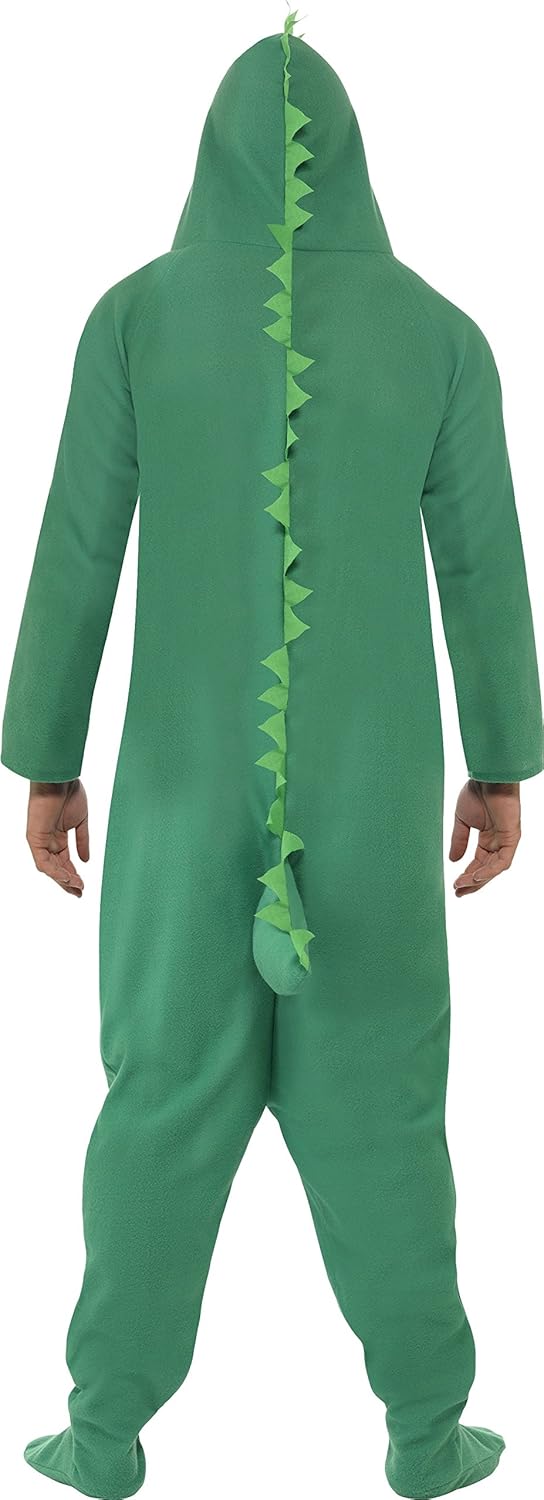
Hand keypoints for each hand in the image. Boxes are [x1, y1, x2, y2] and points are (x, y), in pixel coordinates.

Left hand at [26, 779, 88, 896]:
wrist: (60, 778)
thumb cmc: (69, 792)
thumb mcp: (81, 821)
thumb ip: (83, 841)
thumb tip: (86, 860)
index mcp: (58, 836)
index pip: (64, 861)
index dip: (74, 875)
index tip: (83, 885)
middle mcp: (48, 840)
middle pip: (57, 868)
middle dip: (68, 882)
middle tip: (79, 892)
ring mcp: (40, 840)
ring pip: (49, 868)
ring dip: (63, 879)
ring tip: (77, 887)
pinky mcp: (34, 838)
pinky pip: (43, 861)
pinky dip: (55, 871)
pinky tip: (67, 877)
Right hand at [449, 779, 520, 896]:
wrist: (487, 777)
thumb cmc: (477, 792)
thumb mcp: (462, 820)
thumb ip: (459, 841)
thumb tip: (453, 861)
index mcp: (488, 838)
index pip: (478, 863)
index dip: (466, 876)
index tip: (454, 885)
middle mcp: (498, 842)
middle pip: (486, 870)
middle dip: (472, 883)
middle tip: (458, 892)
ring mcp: (506, 841)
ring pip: (494, 869)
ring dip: (478, 879)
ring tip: (461, 885)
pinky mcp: (512, 838)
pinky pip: (502, 861)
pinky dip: (489, 871)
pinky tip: (475, 876)